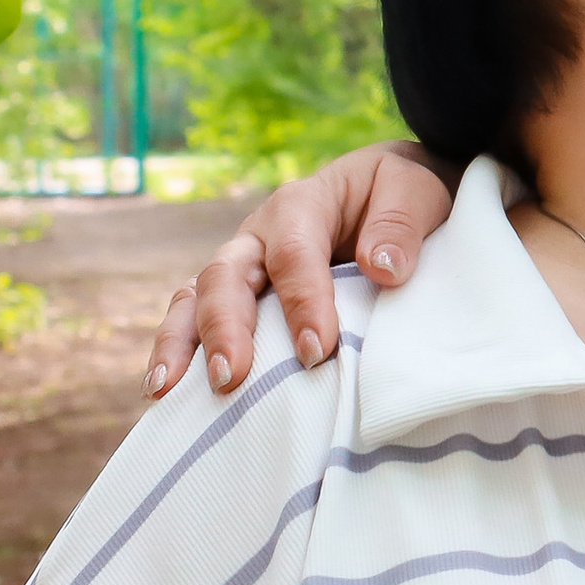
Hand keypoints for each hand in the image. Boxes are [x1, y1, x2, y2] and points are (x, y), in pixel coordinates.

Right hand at [143, 142, 455, 399]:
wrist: (390, 191)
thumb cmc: (401, 193)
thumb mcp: (415, 189)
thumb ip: (400, 224)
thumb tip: (382, 267)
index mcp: (301, 204)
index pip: (293, 254)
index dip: (301, 301)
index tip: (316, 349)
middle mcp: (259, 234)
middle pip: (226, 276)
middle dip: (225, 328)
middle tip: (231, 378)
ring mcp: (243, 265)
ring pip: (197, 298)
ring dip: (183, 343)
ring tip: (169, 392)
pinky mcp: (240, 294)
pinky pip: (197, 318)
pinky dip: (180, 350)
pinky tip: (169, 395)